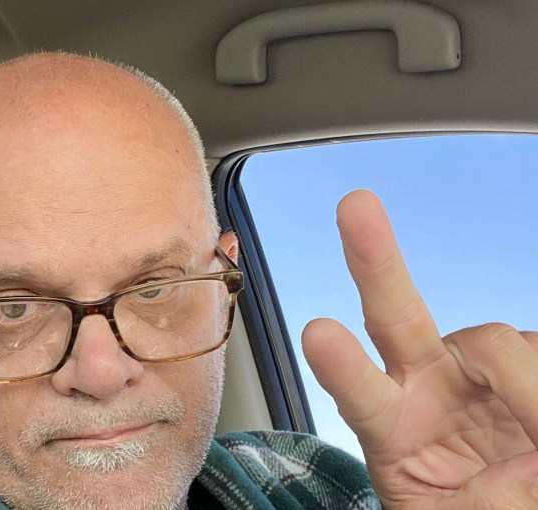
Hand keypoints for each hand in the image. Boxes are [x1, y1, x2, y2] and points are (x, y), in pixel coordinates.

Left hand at [302, 190, 537, 508]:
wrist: (508, 501)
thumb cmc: (461, 508)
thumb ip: (488, 498)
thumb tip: (533, 460)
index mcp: (390, 427)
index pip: (362, 394)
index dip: (343, 366)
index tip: (318, 333)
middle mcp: (425, 385)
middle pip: (393, 313)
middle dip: (374, 260)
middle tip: (354, 206)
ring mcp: (475, 372)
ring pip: (500, 343)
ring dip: (526, 385)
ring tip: (532, 443)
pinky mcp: (524, 368)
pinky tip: (533, 416)